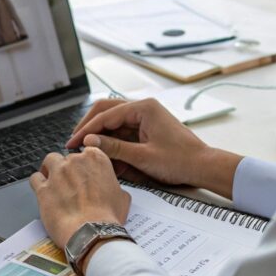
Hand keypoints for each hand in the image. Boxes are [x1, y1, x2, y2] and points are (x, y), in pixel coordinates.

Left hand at [28, 147, 130, 249]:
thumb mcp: (122, 197)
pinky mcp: (43, 188)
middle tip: (72, 183)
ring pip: (50, 161)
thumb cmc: (107, 217)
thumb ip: (113, 185)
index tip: (85, 170)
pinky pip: (35, 178)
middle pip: (68, 157)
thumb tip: (111, 189)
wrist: (91, 233)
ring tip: (54, 180)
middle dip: (69, 168)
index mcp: (96, 159)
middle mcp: (75, 161)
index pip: (88, 150)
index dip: (85, 162)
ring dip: (51, 168)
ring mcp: (57, 173)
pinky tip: (42, 190)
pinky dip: (38, 182)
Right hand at [66, 98, 241, 197]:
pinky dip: (111, 141)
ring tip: (85, 149)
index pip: (105, 115)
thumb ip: (114, 148)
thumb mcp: (143, 157)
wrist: (203, 166)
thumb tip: (89, 142)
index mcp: (143, 108)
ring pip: (113, 121)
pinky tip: (102, 154)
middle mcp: (142, 108)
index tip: (72, 143)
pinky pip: (122, 131)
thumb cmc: (179, 160)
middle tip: (73, 142)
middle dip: (89, 126)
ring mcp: (144, 118)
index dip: (86, 130)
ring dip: (99, 134)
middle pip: (106, 110)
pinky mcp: (146, 129)